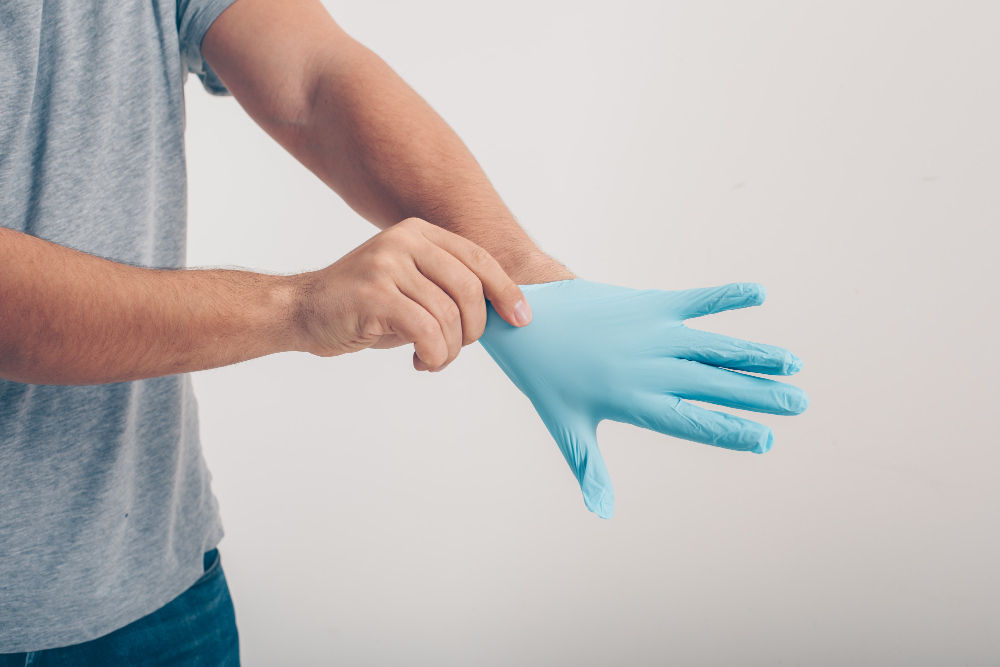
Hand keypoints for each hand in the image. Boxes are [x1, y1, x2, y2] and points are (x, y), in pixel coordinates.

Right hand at [294, 218, 530, 370]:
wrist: (302, 312)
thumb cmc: (364, 307)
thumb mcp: (410, 286)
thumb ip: (447, 288)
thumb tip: (502, 311)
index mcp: (419, 233)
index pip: (479, 258)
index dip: (506, 290)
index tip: (522, 319)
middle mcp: (404, 241)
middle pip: (469, 289)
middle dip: (473, 330)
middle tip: (454, 349)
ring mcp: (387, 265)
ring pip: (448, 316)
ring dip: (448, 351)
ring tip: (432, 360)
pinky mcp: (373, 294)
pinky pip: (425, 331)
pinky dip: (433, 355)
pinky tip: (420, 362)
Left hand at [479, 279, 808, 517]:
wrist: (527, 321)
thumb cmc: (547, 379)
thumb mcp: (568, 427)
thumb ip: (591, 469)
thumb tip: (601, 513)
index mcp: (634, 401)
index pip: (692, 422)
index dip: (731, 430)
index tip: (765, 439)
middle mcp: (650, 368)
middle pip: (714, 384)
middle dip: (759, 394)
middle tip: (798, 403)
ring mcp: (653, 334)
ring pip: (714, 347)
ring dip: (755, 353)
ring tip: (792, 362)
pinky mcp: (650, 304)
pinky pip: (695, 300)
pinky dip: (725, 297)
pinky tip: (759, 293)